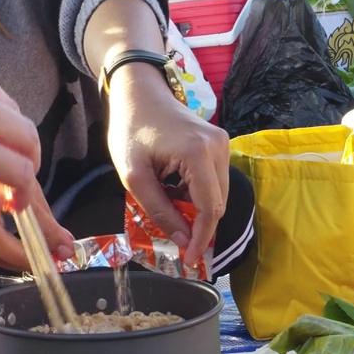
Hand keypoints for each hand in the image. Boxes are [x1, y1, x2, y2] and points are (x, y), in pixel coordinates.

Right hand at [0, 179, 73, 270]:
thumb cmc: (4, 174)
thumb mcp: (27, 187)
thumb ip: (44, 217)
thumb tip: (65, 244)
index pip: (18, 212)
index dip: (41, 235)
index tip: (63, 247)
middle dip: (24, 257)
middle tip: (49, 261)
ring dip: (14, 260)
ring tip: (36, 257)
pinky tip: (12, 250)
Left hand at [106, 63, 230, 266]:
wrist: (139, 93)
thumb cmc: (131, 130)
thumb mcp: (134, 175)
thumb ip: (159, 209)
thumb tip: (183, 240)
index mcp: (198, 153)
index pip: (210, 209)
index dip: (202, 238)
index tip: (190, 260)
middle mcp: (218, 147)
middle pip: (218, 203)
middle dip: (199, 226)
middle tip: (176, 241)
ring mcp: (222, 143)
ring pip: (218, 194)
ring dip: (197, 209)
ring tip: (169, 208)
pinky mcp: (219, 142)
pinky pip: (214, 180)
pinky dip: (197, 194)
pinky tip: (175, 191)